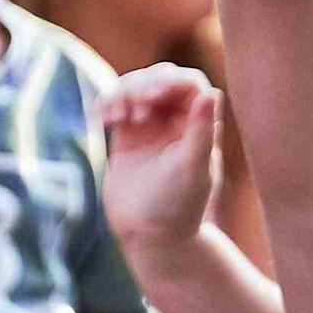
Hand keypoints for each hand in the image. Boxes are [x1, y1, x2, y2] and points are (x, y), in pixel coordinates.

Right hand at [100, 67, 226, 264]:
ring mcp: (149, 125)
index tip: (152, 97)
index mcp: (199, 124)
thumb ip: (201, 130)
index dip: (169, 81)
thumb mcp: (192, 168)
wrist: (148, 234)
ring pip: (134, 88)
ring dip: (121, 94)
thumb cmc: (177, 205)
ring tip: (115, 118)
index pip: (188, 83)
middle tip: (131, 112)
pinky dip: (106, 105)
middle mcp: (176, 120)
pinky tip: (102, 119)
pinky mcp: (126, 134)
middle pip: (158, 78)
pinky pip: (114, 105)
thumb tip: (210, 92)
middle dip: (141, 86)